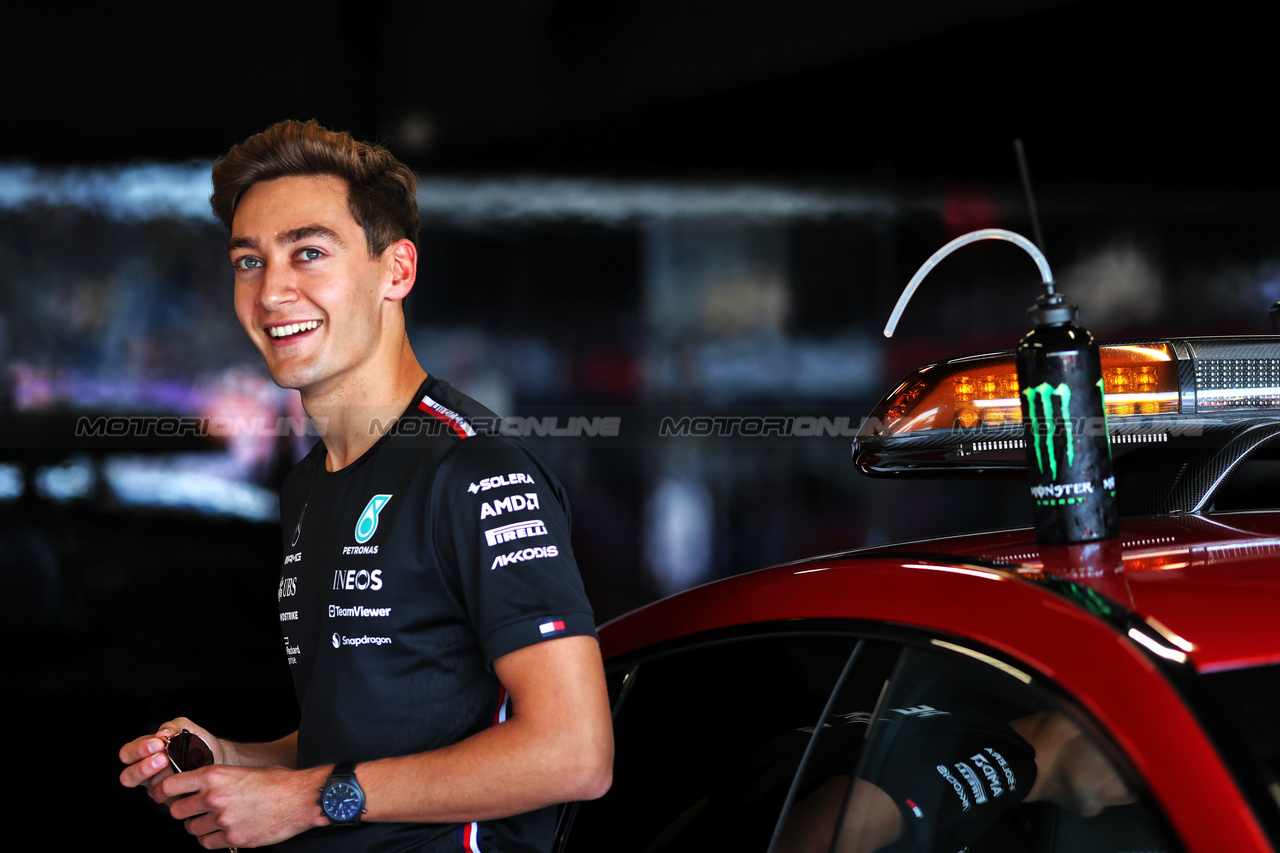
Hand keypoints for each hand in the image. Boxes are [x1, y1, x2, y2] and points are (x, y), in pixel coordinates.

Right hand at [118, 717, 224, 805]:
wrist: (219, 757)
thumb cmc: (198, 742)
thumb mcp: (186, 728)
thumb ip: (173, 726)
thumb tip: (162, 733)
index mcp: (145, 753)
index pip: (127, 754)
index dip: (138, 750)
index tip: (158, 744)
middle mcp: (146, 772)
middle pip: (128, 776)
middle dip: (143, 768)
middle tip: (163, 758)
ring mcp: (157, 787)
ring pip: (148, 787)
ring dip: (162, 776)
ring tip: (175, 766)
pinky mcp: (170, 798)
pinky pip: (167, 797)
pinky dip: (175, 786)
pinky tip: (186, 778)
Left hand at [161, 763, 326, 849]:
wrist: (301, 799)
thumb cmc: (278, 782)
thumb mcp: (242, 771)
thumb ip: (217, 780)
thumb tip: (199, 788)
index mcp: (214, 776)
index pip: (171, 785)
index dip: (165, 792)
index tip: (165, 796)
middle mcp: (213, 797)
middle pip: (177, 811)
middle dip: (185, 812)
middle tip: (197, 810)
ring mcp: (221, 820)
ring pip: (192, 829)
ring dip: (200, 826)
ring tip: (217, 820)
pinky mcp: (232, 838)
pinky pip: (207, 843)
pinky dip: (213, 839)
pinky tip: (225, 831)